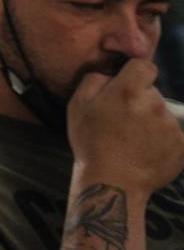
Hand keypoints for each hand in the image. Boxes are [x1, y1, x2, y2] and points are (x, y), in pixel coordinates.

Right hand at [67, 58, 183, 194]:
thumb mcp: (77, 105)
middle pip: (152, 93)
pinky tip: (145, 152)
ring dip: (151, 123)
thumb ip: (94, 79)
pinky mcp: (183, 146)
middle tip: (122, 123)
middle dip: (140, 102)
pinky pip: (173, 136)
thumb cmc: (91, 143)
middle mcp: (155, 104)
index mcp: (129, 90)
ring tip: (133, 142)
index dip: (134, 74)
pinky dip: (162, 142)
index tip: (126, 88)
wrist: (112, 184)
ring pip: (163, 115)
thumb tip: (111, 74)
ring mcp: (172, 126)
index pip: (144, 65)